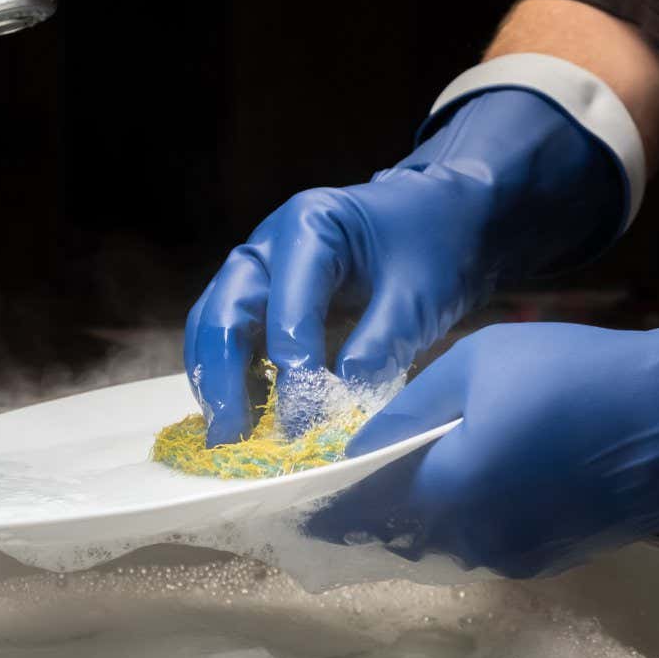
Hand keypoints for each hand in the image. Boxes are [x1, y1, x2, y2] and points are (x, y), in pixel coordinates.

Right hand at [185, 90, 624, 445]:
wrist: (444, 221)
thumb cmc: (434, 247)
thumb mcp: (419, 293)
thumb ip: (382, 341)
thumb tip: (343, 402)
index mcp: (308, 226)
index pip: (286, 301)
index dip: (291, 361)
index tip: (302, 417)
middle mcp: (268, 246)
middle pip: (225, 310)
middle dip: (222, 374)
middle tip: (232, 434)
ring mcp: (259, 272)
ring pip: (214, 325)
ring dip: (215, 380)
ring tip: (227, 436)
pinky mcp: (262, 300)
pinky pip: (233, 339)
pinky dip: (232, 377)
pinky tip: (246, 419)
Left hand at [306, 320, 658, 577]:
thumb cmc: (575, 374)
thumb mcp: (477, 364)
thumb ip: (408, 411)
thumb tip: (361, 447)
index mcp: (449, 492)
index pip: (362, 516)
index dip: (324, 514)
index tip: (293, 507)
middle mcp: (476, 541)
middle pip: (400, 537)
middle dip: (369, 515)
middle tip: (344, 486)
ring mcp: (518, 558)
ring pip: (444, 544)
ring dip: (418, 517)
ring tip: (399, 478)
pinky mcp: (553, 559)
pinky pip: (485, 544)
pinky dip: (465, 519)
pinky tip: (470, 481)